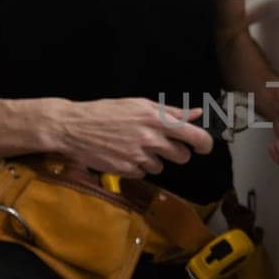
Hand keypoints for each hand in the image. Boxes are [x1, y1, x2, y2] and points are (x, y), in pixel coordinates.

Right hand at [52, 97, 214, 177]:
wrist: (74, 127)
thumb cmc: (107, 112)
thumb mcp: (139, 105)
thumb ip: (170, 111)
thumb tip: (195, 113)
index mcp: (156, 119)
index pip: (194, 136)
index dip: (204, 144)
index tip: (203, 147)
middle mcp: (151, 139)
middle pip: (182, 156)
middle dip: (176, 153)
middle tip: (161, 145)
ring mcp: (138, 156)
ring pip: (161, 166)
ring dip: (154, 159)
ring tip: (134, 146)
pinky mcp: (126, 170)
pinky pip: (143, 173)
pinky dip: (137, 166)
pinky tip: (123, 154)